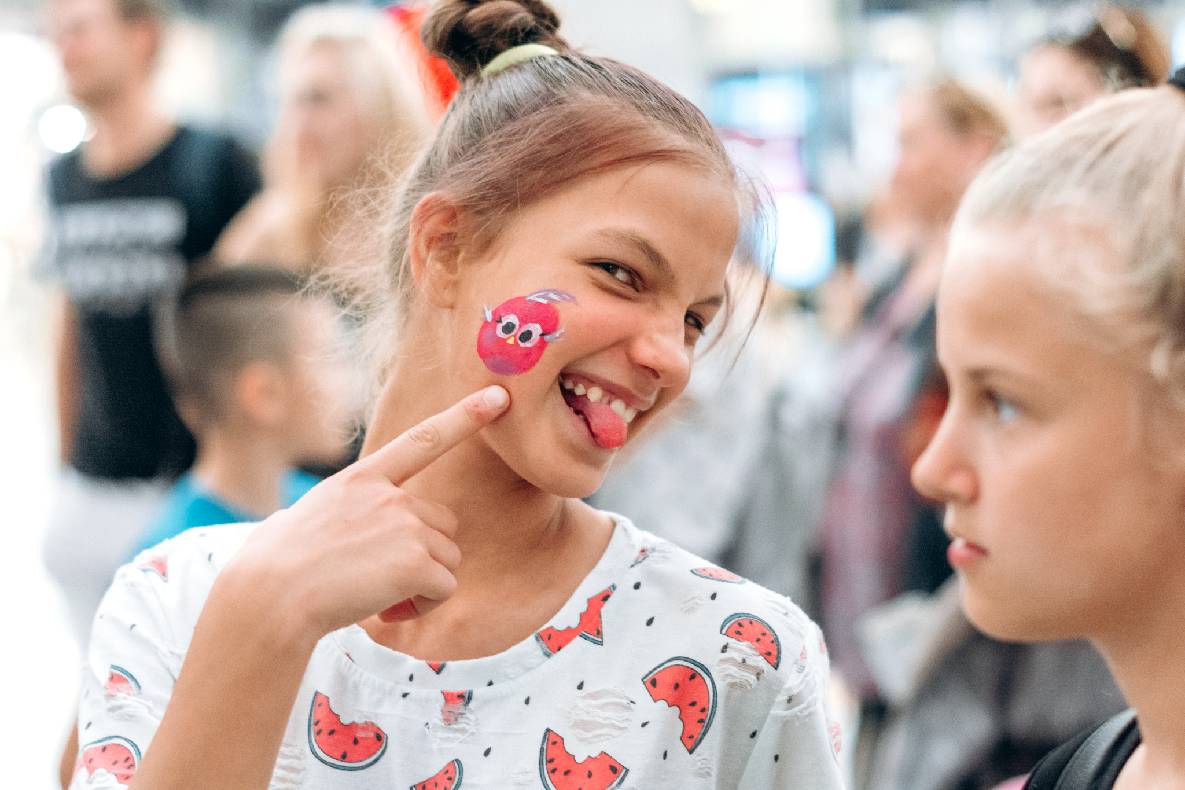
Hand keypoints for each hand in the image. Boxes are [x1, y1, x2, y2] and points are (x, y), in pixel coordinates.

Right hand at [225, 385, 510, 638]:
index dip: (464, 417)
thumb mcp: (290, 521)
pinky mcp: (417, 561)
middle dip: (422, 554)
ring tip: (374, 593)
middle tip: (378, 578)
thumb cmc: (266, 569)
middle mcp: (389, 495)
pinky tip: (384, 608)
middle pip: (442, 524)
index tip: (498, 397)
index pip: (422, 440)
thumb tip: (284, 522)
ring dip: (421, 584)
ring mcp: (405, 525)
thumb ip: (311, 515)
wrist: (269, 598)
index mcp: (361, 479)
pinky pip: (444, 588)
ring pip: (447, 559)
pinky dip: (422, 606)